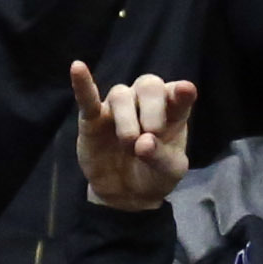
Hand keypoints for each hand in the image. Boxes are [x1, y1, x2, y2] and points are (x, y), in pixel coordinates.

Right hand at [66, 61, 196, 209]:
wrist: (126, 195)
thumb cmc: (154, 175)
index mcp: (171, 111)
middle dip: (152, 108)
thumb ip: (161, 157)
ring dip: (126, 119)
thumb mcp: (168, 172)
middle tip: (152, 133)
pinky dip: (82, 84)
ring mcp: (118, 108)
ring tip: (129, 144)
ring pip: (120, 94)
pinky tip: (77, 68)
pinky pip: (87, 98)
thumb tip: (143, 143)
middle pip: (149, 84)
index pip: (178, 94)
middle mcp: (145, 103)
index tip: (185, 91)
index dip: (181, 91)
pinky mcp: (93, 119)